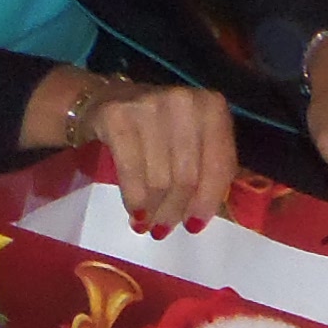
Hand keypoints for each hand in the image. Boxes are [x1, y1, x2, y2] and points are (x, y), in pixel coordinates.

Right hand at [82, 80, 241, 232]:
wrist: (107, 98)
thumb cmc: (159, 126)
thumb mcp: (193, 136)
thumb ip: (209, 165)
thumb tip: (205, 215)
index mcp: (212, 106)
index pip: (219, 166)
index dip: (207, 202)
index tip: (195, 225)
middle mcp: (183, 101)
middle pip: (187, 177)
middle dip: (176, 210)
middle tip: (165, 229)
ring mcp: (149, 106)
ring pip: (160, 180)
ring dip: (155, 211)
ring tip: (148, 224)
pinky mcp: (117, 116)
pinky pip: (131, 173)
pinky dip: (135, 200)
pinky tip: (135, 214)